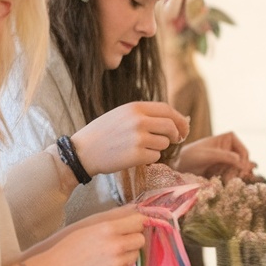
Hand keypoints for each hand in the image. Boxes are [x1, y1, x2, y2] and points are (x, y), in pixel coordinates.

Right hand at [32, 206, 145, 265]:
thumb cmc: (70, 246)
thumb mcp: (90, 225)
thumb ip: (115, 217)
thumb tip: (136, 209)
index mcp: (108, 229)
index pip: (139, 221)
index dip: (137, 223)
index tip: (134, 225)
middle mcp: (116, 246)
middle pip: (141, 239)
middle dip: (134, 238)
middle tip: (121, 240)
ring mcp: (117, 263)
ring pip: (136, 255)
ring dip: (128, 253)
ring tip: (109, 253)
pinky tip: (104, 264)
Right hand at [73, 102, 189, 176]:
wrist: (83, 151)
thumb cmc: (103, 133)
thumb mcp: (122, 114)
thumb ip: (144, 114)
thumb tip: (174, 121)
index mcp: (135, 107)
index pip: (167, 109)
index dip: (179, 119)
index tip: (183, 128)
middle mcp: (139, 120)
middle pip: (171, 126)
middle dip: (176, 134)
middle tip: (176, 140)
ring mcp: (138, 138)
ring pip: (164, 143)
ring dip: (158, 147)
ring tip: (140, 148)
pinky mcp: (137, 155)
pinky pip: (155, 157)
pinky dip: (149, 158)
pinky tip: (134, 157)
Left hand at [178, 131, 255, 181]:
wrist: (179, 166)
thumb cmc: (190, 156)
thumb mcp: (207, 155)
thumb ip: (225, 156)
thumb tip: (242, 162)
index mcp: (228, 138)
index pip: (243, 151)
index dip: (243, 162)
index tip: (239, 171)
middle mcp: (230, 148)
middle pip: (243, 163)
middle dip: (238, 171)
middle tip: (230, 180)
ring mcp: (228, 159)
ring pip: (239, 171)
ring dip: (233, 177)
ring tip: (224, 181)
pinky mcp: (224, 170)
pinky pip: (233, 176)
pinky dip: (229, 180)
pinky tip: (222, 182)